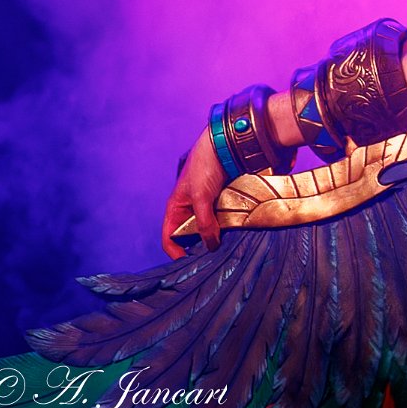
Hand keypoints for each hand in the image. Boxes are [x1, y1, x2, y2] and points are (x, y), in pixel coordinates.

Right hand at [161, 128, 226, 257]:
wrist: (226, 144)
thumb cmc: (205, 166)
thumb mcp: (201, 196)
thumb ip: (204, 221)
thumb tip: (211, 245)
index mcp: (176, 208)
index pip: (169, 238)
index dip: (175, 252)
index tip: (189, 262)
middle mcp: (190, 209)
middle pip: (190, 236)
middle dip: (200, 247)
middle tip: (213, 257)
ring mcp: (207, 206)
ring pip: (208, 229)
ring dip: (216, 238)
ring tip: (227, 248)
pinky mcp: (223, 202)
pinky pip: (223, 220)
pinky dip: (228, 228)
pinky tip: (237, 233)